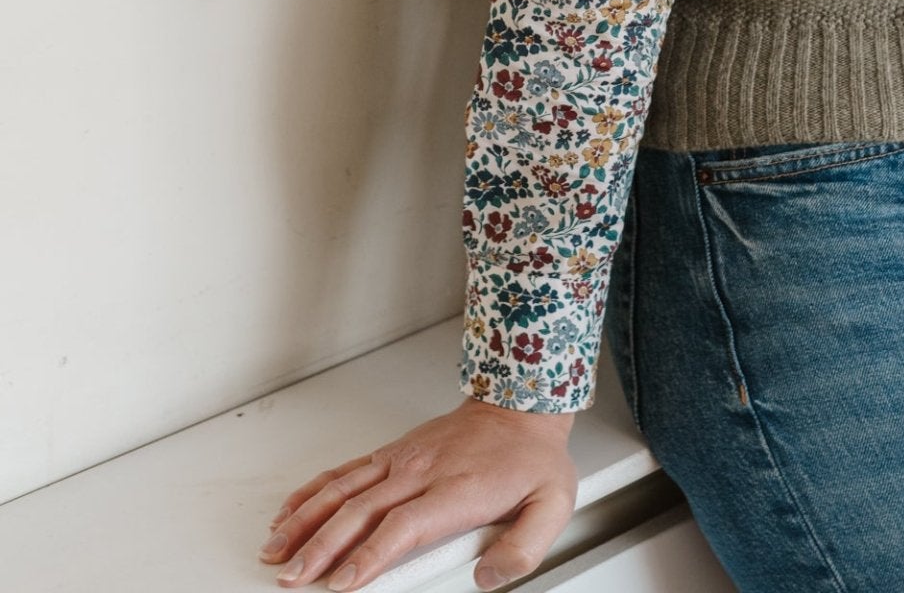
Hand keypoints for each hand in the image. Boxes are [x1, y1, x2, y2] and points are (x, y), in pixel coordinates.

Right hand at [259, 397, 577, 590]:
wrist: (522, 403)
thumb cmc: (532, 457)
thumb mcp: (551, 504)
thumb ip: (524, 548)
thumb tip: (488, 578)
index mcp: (455, 490)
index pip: (401, 527)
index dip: (367, 557)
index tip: (340, 584)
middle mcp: (421, 471)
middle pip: (360, 511)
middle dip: (320, 547)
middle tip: (292, 578)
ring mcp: (403, 459)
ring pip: (343, 489)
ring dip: (305, 520)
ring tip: (277, 551)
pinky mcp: (394, 452)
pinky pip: (346, 470)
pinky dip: (313, 490)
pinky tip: (291, 510)